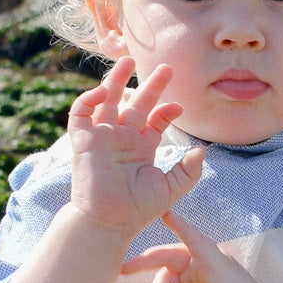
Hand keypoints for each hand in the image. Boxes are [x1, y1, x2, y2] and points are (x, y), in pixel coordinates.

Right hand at [68, 58, 204, 239]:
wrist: (109, 222)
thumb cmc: (137, 210)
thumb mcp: (170, 189)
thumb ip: (188, 171)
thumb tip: (202, 150)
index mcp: (141, 148)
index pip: (154, 119)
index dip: (167, 110)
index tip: (179, 107)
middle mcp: (122, 139)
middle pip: (135, 103)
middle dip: (151, 85)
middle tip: (167, 67)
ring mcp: (102, 137)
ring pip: (107, 100)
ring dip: (116, 80)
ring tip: (128, 60)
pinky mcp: (83, 140)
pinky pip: (81, 113)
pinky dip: (89, 99)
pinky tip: (105, 91)